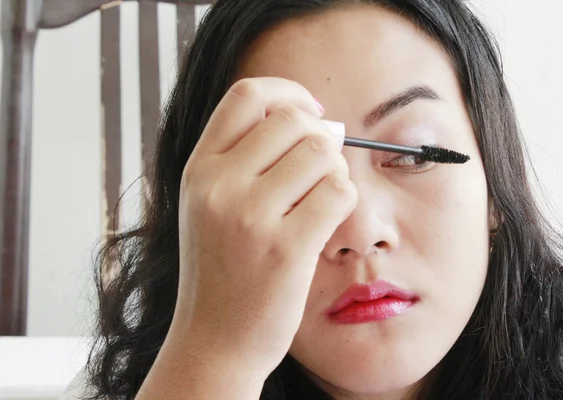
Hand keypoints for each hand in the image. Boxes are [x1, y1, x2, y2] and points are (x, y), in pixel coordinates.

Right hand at [172, 77, 357, 378]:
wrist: (214, 340)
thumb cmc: (222, 270)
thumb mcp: (211, 206)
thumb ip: (248, 159)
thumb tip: (318, 120)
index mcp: (199, 169)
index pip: (248, 95)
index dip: (288, 93)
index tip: (309, 111)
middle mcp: (218, 185)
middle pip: (295, 120)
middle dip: (321, 136)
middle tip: (320, 167)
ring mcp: (250, 216)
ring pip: (323, 152)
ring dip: (334, 170)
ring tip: (321, 199)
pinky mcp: (286, 248)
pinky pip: (339, 192)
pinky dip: (344, 200)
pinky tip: (328, 220)